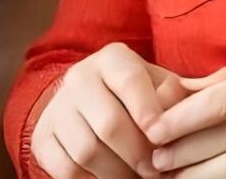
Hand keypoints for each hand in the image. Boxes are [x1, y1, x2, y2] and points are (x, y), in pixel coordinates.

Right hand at [28, 42, 189, 178]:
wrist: (92, 103)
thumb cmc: (140, 97)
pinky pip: (66, 169)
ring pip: (87, 151)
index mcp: (112, 59)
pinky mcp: (43, 138)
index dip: (148, 111)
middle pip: (108, 124)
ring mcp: (57, 108)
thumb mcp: (159, 86)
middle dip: (137, 154)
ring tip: (138, 178)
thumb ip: (173, 96)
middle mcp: (79, 77)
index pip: (129, 80)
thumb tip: (182, 116)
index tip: (162, 137)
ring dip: (118, 173)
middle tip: (156, 172)